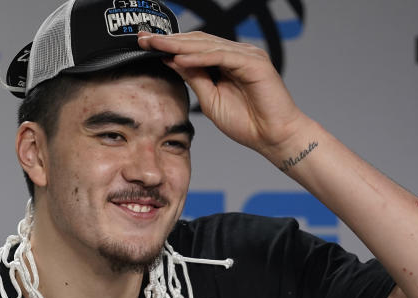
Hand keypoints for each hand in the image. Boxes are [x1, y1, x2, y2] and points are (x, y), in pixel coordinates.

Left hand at [138, 31, 310, 156]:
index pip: (193, 47)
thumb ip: (194, 79)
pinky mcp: (254, 63)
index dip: (169, 45)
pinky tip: (180, 59)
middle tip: (143, 38)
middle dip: (169, 40)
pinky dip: (199, 58)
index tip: (145, 45)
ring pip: (208, 45)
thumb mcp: (210, 100)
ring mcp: (247, 55)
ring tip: (156, 45)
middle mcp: (237, 53)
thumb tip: (172, 62)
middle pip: (198, 40)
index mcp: (226, 61)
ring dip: (180, 45)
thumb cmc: (247, 123)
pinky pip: (222, 56)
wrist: (274, 137)